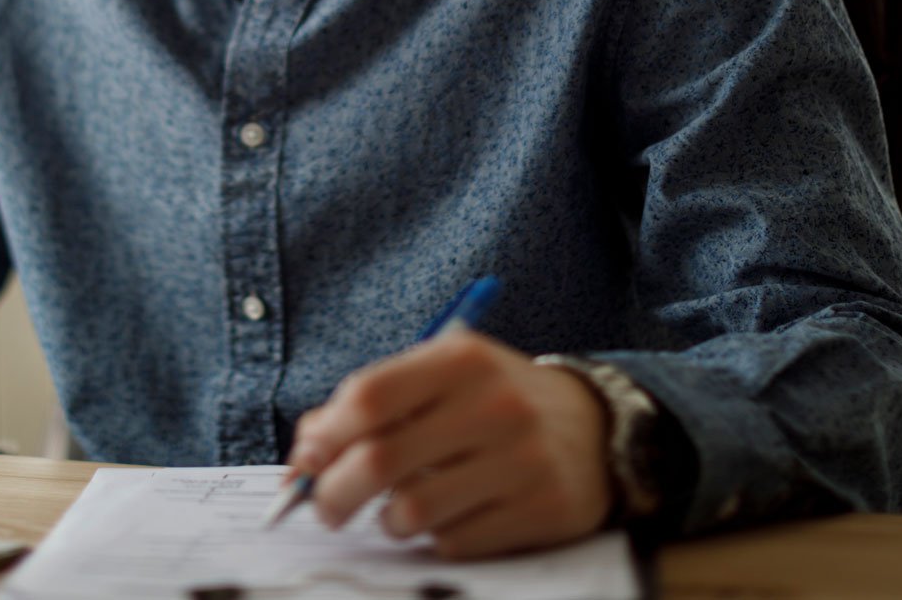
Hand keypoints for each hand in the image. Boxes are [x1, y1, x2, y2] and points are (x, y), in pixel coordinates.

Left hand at [286, 329, 612, 558]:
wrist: (597, 428)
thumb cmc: (492, 402)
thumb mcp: (441, 378)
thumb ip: (371, 404)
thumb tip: (304, 458)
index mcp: (460, 359)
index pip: (368, 397)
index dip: (324, 438)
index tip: (306, 464)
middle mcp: (493, 403)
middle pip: (379, 461)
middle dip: (334, 495)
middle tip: (328, 508)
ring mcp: (522, 458)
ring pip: (412, 512)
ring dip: (389, 521)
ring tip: (400, 511)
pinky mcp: (542, 508)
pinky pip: (455, 542)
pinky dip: (439, 538)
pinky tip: (455, 516)